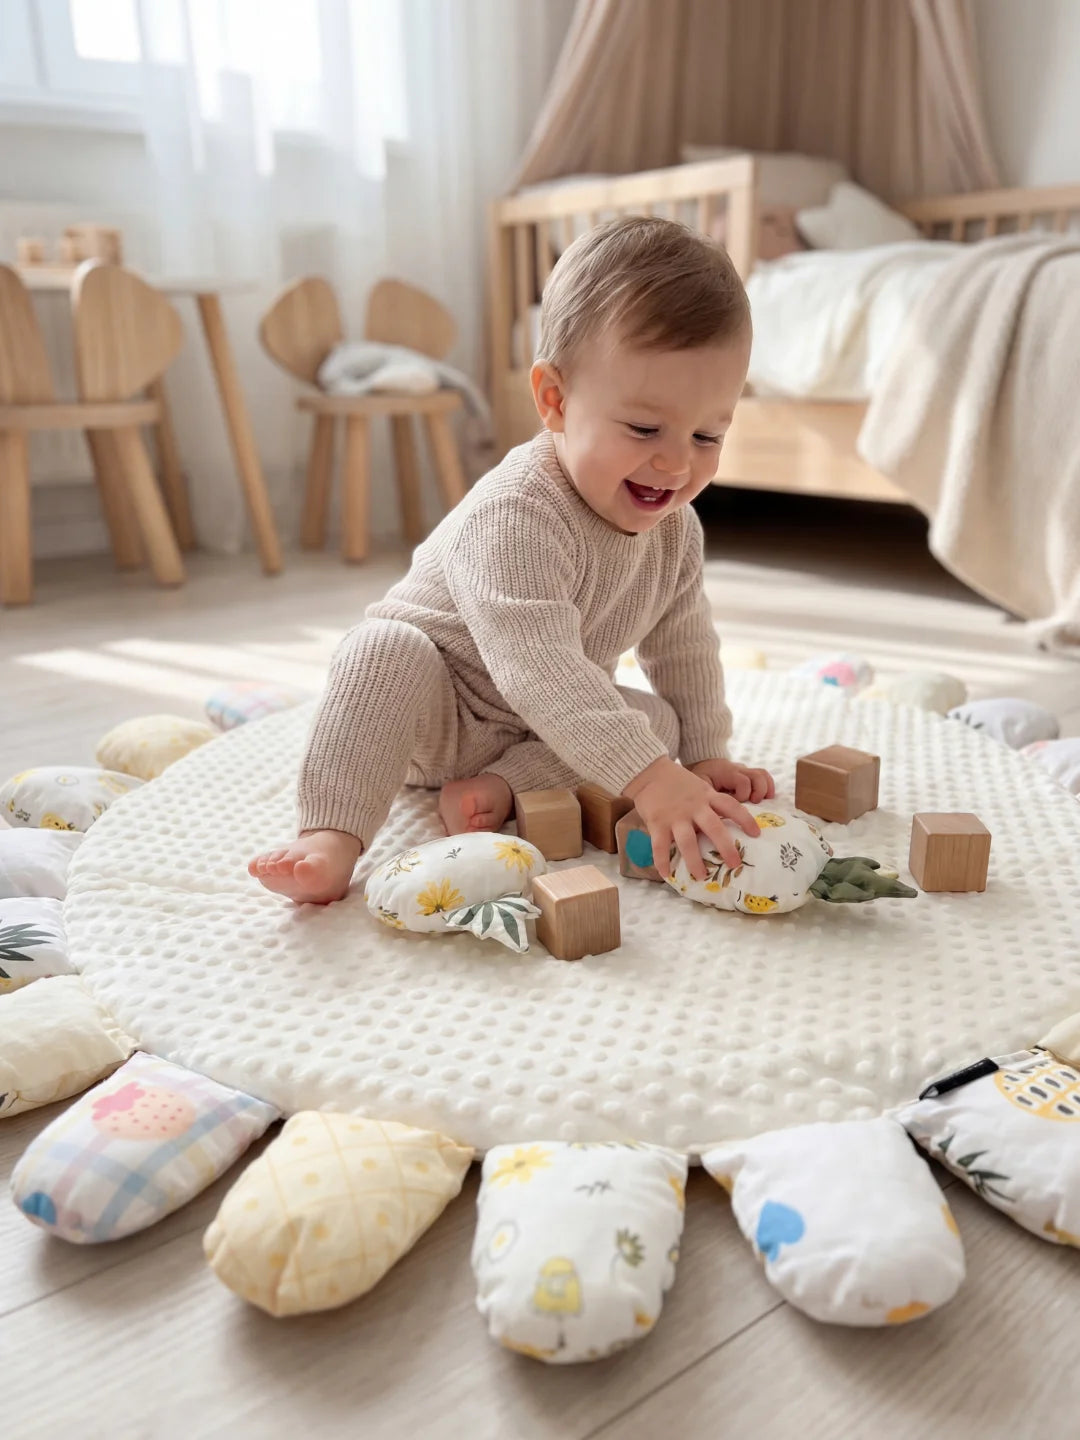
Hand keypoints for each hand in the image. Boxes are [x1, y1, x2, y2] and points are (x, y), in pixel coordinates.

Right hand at [623, 756, 759, 880]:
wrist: (649, 772)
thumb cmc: (677, 783)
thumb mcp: (699, 787)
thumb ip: (710, 804)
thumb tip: (725, 827)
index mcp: (707, 796)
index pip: (732, 806)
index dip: (746, 819)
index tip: (756, 834)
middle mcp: (694, 807)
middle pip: (714, 827)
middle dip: (726, 847)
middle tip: (735, 864)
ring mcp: (675, 816)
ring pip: (688, 841)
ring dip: (695, 861)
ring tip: (701, 876)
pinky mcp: (658, 822)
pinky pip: (660, 845)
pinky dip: (663, 861)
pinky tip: (666, 874)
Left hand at [689, 757, 774, 803]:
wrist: (702, 764)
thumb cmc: (700, 777)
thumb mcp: (699, 785)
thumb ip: (707, 797)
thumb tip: (714, 815)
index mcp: (726, 772)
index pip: (743, 782)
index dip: (742, 795)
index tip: (733, 804)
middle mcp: (738, 769)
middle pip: (758, 776)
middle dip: (759, 792)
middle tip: (753, 804)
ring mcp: (745, 771)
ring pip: (763, 775)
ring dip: (766, 790)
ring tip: (761, 803)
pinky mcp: (749, 775)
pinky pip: (764, 777)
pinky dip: (768, 787)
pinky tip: (766, 799)